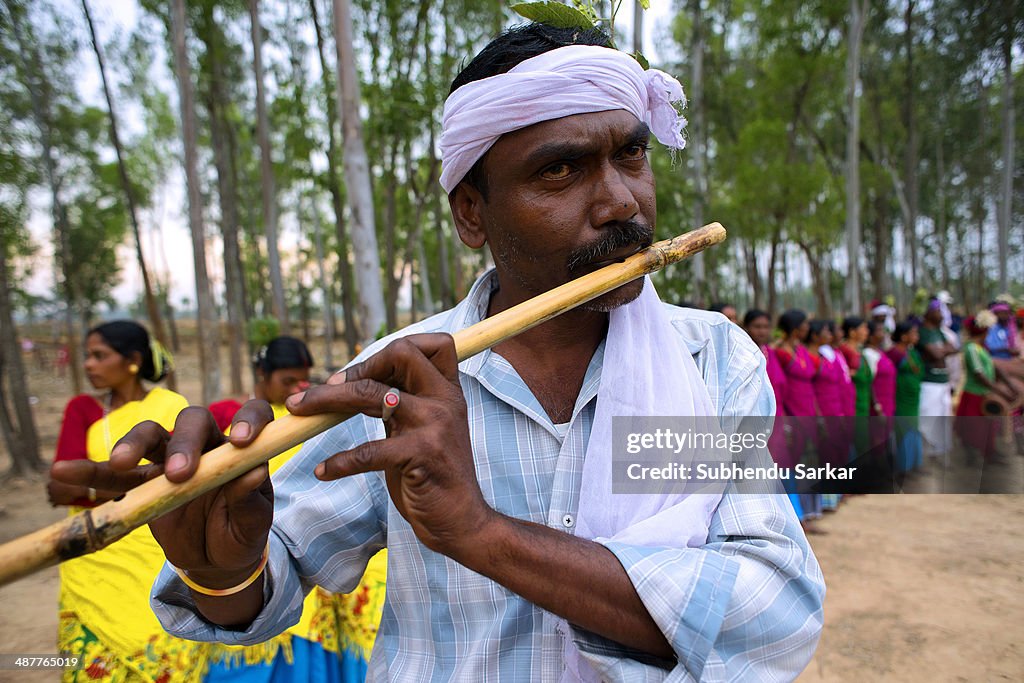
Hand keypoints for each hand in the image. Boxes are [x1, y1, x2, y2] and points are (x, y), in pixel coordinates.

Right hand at [51, 403, 276, 586]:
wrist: (217, 560)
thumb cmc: (241, 533)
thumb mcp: (253, 523)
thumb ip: (250, 499)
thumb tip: (255, 471)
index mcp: (240, 450)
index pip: (251, 416)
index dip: (248, 420)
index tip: (242, 442)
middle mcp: (206, 446)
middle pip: (193, 422)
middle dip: (184, 442)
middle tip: (178, 474)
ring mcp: (171, 461)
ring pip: (151, 436)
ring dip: (133, 443)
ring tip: (120, 462)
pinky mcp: (144, 484)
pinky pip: (113, 476)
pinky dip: (89, 473)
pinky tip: (62, 472)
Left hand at [286, 333, 494, 558]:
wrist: (464, 523)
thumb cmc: (437, 478)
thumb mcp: (425, 431)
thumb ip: (403, 405)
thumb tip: (362, 383)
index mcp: (448, 393)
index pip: (432, 343)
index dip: (392, 350)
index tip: (361, 374)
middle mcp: (444, 401)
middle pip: (400, 353)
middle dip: (357, 366)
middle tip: (328, 387)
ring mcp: (434, 425)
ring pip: (371, 394)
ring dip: (326, 400)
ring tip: (299, 410)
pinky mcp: (421, 455)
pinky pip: (367, 450)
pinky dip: (339, 461)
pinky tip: (325, 471)